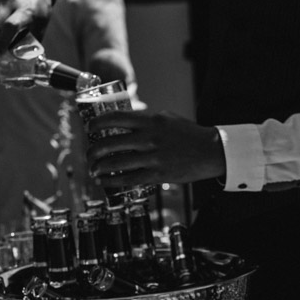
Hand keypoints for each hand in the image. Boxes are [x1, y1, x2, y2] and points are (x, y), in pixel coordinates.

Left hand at [87, 110, 225, 186]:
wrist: (211, 151)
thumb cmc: (189, 134)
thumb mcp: (167, 118)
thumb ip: (147, 120)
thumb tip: (127, 121)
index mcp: (150, 121)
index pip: (115, 118)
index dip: (97, 123)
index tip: (89, 128)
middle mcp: (149, 138)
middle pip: (110, 143)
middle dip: (93, 150)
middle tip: (89, 154)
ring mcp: (153, 157)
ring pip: (116, 163)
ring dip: (99, 167)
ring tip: (93, 169)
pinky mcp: (158, 175)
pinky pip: (129, 179)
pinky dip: (112, 180)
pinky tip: (103, 181)